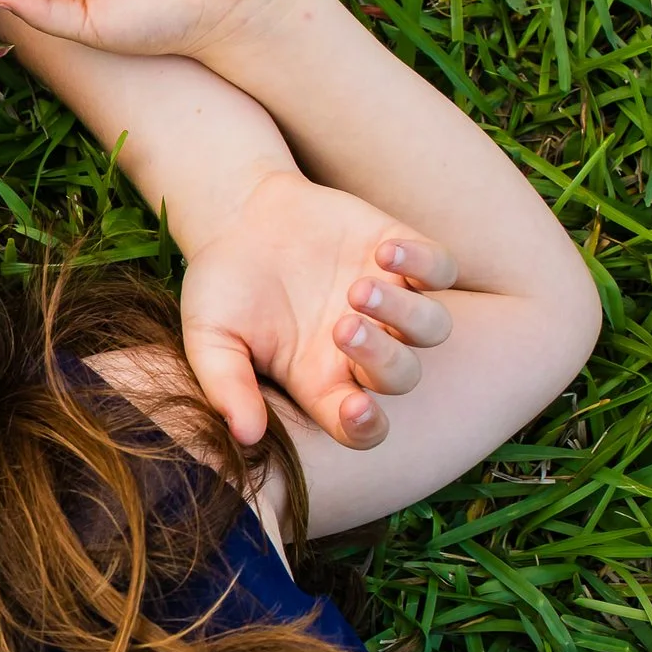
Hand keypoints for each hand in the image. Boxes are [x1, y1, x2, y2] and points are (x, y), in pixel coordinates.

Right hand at [178, 172, 457, 448]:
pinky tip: (384, 252)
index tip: (354, 407)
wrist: (240, 215)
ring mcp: (388, 300)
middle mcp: (362, 347)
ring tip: (359, 288)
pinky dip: (426, 264)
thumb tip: (246, 436)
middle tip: (343, 326)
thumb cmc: (222, 286)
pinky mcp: (401, 255)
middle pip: (402, 376)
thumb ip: (227, 385)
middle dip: (382, 357)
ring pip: (433, 328)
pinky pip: (441, 270)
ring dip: (405, 313)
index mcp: (319, 378)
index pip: (359, 424)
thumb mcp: (209, 338)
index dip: (366, 426)